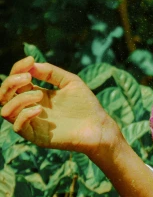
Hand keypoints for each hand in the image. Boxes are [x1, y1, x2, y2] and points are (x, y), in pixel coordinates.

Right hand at [0, 56, 120, 159]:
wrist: (98, 127)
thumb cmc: (86, 105)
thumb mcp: (70, 81)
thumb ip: (51, 72)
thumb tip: (31, 65)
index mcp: (36, 94)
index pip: (16, 81)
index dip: (18, 68)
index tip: (30, 60)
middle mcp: (29, 108)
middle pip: (4, 95)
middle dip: (11, 82)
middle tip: (28, 77)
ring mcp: (31, 122)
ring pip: (5, 110)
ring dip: (18, 99)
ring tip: (39, 94)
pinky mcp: (36, 136)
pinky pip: (17, 126)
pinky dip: (25, 115)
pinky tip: (40, 109)